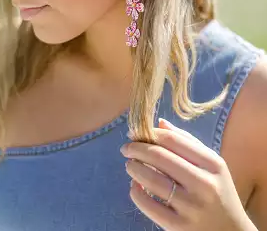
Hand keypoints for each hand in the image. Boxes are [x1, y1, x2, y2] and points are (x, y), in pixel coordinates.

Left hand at [120, 118, 255, 230]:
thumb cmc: (218, 192)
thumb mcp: (212, 164)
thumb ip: (187, 141)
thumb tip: (160, 123)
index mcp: (212, 163)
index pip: (174, 141)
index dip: (151, 134)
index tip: (137, 133)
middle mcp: (203, 183)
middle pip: (160, 157)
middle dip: (137, 149)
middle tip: (126, 148)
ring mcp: (191, 207)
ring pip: (152, 180)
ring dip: (134, 168)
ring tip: (129, 165)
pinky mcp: (178, 227)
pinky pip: (149, 205)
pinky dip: (136, 192)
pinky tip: (134, 186)